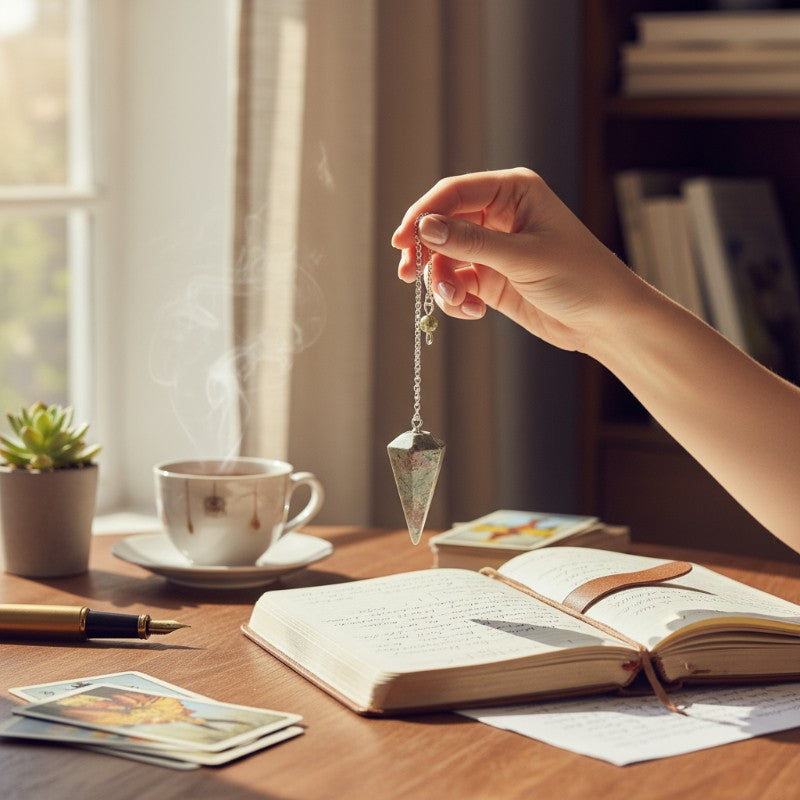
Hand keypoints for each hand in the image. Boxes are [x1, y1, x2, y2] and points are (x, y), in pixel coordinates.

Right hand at [391, 167, 642, 353]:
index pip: (454, 193)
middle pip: (442, 225)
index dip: (423, 214)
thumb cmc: (580, 277)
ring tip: (456, 300)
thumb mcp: (524, 258)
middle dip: (426, 252)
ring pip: (445, 258)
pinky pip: (456, 283)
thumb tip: (425, 229)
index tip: (403, 241)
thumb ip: (471, 243)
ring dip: (441, 281)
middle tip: (408, 275)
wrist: (605, 320)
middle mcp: (499, 215)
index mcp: (513, 192)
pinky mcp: (491, 278)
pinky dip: (456, 298)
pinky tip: (474, 311)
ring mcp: (493, 248)